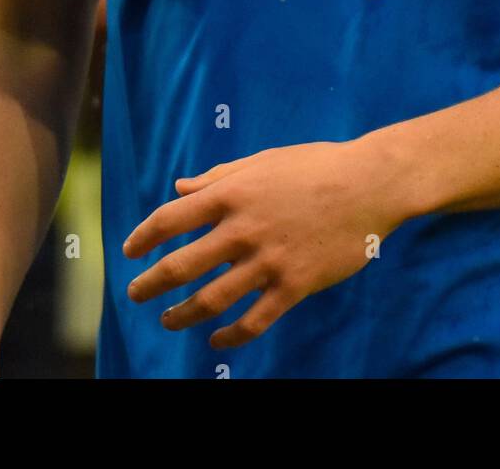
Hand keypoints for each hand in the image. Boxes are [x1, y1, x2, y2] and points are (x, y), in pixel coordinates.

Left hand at [122, 136, 409, 349]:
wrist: (370, 184)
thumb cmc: (316, 165)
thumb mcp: (263, 160)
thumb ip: (219, 177)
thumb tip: (181, 187)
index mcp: (232, 193)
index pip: (170, 219)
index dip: (143, 237)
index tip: (129, 251)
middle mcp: (243, 229)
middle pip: (180, 266)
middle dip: (150, 284)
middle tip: (135, 294)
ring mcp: (268, 260)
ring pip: (211, 300)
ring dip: (181, 314)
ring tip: (168, 320)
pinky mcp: (294, 285)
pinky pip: (254, 321)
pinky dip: (230, 335)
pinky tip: (216, 338)